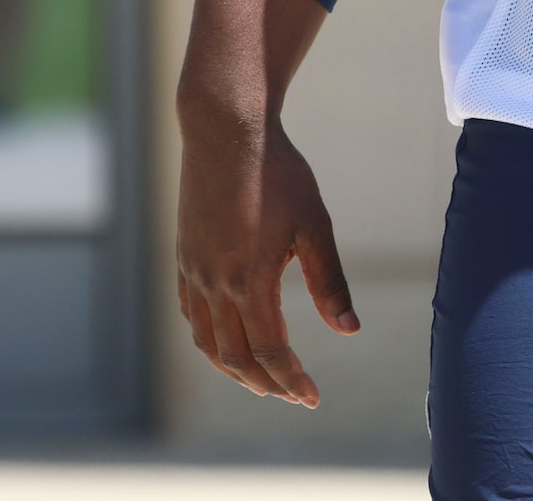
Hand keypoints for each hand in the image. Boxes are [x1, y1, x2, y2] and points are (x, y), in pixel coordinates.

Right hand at [175, 101, 357, 405]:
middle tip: (292, 395)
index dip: (290, 379)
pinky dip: (209, 339)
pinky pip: (191, 315)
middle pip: (234, 356)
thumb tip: (350, 331)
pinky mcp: (183, 259)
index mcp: (248, 281)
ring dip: (234, 368)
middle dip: (264, 383)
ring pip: (206, 341)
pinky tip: (228, 340)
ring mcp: (191, 273)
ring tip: (262, 380)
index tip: (311, 397)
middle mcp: (212, 284)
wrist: (226, 134)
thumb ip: (329, 282)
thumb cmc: (279, 176)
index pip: (269, 350)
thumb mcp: (315, 226)